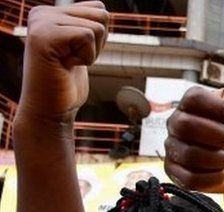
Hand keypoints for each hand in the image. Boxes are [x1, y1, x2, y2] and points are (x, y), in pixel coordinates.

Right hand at [17, 2, 108, 122]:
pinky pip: (88, 36)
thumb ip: (86, 24)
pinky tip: (65, 66)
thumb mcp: (80, 47)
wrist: (50, 110)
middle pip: (101, 13)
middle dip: (97, 44)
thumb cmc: (67, 83)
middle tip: (73, 60)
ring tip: (68, 63)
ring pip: (97, 26)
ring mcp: (41, 22)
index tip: (76, 53)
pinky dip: (86, 57)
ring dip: (91, 52)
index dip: (98, 38)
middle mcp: (41, 12)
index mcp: (49, 12)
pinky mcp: (45, 36)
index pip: (98, 7)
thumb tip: (102, 10)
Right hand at [164, 24, 223, 193]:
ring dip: (220, 159)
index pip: (197, 100)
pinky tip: (220, 171)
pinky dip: (214, 177)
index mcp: (191, 101)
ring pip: (191, 155)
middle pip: (190, 129)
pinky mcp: (175, 172)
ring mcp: (173, 147)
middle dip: (221, 138)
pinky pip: (191, 178)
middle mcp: (177, 122)